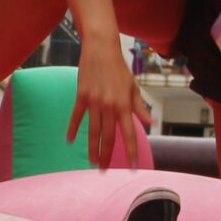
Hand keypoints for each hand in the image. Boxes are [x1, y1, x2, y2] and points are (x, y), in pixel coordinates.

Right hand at [68, 47, 140, 171]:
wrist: (101, 49)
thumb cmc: (119, 69)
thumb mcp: (133, 87)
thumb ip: (140, 107)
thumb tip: (151, 123)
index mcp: (124, 105)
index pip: (129, 134)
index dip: (131, 151)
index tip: (133, 166)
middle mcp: (110, 106)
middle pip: (108, 137)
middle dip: (107, 156)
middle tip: (104, 171)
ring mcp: (94, 102)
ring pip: (93, 131)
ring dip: (92, 148)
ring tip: (92, 162)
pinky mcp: (82, 96)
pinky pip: (76, 116)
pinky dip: (72, 128)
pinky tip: (69, 141)